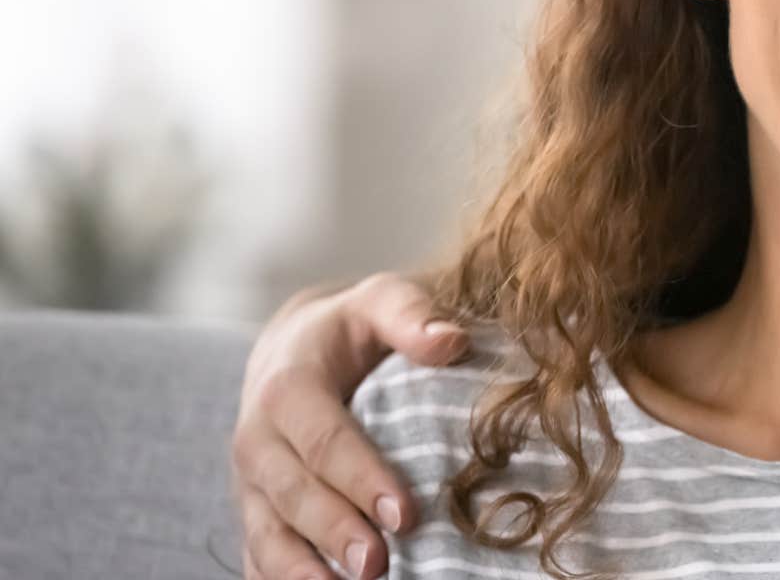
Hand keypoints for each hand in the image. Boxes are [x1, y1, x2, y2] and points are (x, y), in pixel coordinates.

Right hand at [231, 271, 467, 579]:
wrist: (291, 350)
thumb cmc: (350, 330)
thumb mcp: (377, 302)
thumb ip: (409, 314)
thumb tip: (451, 340)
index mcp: (286, 388)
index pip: (324, 439)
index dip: (361, 477)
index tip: (405, 513)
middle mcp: (257, 440)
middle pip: (293, 493)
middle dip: (334, 532)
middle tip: (379, 565)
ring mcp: (251, 484)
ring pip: (267, 534)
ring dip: (302, 570)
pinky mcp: (255, 513)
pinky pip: (258, 556)